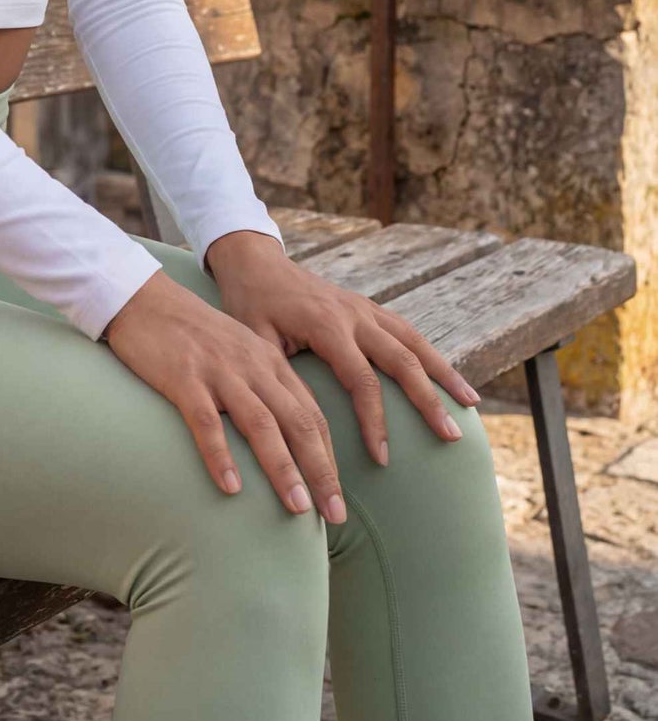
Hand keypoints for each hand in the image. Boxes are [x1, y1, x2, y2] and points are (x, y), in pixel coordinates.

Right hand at [101, 267, 349, 521]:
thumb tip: (284, 437)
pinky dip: (221, 455)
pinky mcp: (184, 378)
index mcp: (270, 362)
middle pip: (298, 422)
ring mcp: (219, 372)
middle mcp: (253, 366)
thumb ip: (263, 385)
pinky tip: (230, 487)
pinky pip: (207, 421)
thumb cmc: (192, 334)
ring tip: (297, 508)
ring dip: (283, 468)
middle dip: (321, 470)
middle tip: (335, 515)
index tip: (338, 498)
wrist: (145, 300)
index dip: (330, 457)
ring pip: (261, 424)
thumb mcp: (239, 352)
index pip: (312, 414)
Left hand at [204, 229, 481, 473]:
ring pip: (414, 341)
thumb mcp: (253, 339)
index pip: (361, 381)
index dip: (375, 422)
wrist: (253, 262)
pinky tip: (448, 377)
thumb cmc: (248, 305)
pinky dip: (431, 354)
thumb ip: (276, 375)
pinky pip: (406, 331)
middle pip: (402, 360)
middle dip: (429, 400)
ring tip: (472, 405)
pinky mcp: (367, 307)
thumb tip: (293, 427)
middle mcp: (353, 314)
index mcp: (326, 325)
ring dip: (444, 373)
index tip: (383, 458)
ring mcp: (364, 308)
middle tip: (451, 437)